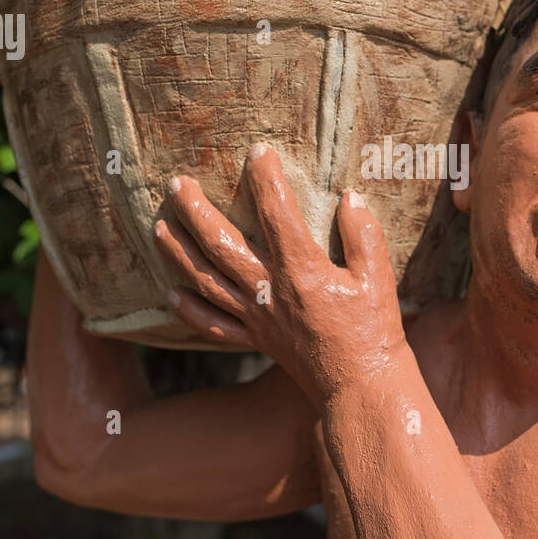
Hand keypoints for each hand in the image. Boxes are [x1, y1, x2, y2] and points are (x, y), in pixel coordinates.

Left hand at [153, 143, 410, 410]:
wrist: (361, 387)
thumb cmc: (375, 331)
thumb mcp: (379, 278)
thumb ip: (362, 234)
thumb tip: (348, 196)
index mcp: (302, 270)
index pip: (277, 212)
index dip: (265, 178)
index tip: (258, 151)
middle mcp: (270, 291)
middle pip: (221, 244)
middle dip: (194, 211)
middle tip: (175, 184)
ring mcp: (257, 318)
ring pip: (207, 279)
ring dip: (179, 252)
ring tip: (159, 227)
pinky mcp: (255, 341)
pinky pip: (213, 325)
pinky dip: (190, 310)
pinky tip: (171, 294)